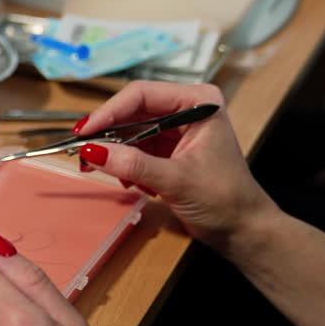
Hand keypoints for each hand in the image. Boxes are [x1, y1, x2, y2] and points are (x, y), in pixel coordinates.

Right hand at [75, 81, 276, 250]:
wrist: (242, 231)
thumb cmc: (225, 200)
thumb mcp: (176, 180)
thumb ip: (134, 164)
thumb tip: (93, 151)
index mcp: (198, 102)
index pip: (142, 94)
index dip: (109, 111)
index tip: (85, 132)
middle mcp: (186, 109)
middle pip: (132, 111)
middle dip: (108, 134)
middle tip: (82, 152)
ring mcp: (176, 130)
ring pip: (130, 131)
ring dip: (116, 153)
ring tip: (105, 172)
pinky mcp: (168, 150)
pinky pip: (135, 149)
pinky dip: (126, 165)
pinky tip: (131, 183)